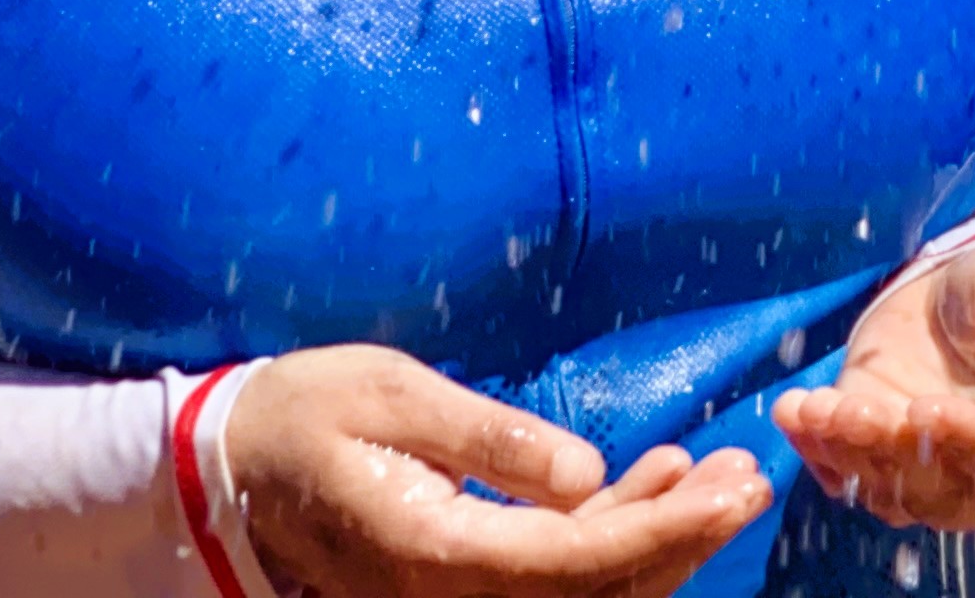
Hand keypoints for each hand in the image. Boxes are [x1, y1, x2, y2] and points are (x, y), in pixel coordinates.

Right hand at [226, 345, 771, 597]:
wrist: (225, 465)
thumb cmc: (304, 413)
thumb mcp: (394, 397)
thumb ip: (490, 441)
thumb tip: (586, 479)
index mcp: (431, 554)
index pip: (574, 564)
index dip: (665, 533)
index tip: (735, 492)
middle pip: (591, 593)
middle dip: (682, 541)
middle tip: (750, 477)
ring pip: (579, 594)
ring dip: (656, 539)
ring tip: (714, 469)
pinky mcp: (455, 585)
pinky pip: (549, 580)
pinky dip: (611, 536)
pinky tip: (653, 478)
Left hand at [773, 236, 974, 534]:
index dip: (970, 441)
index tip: (927, 411)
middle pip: (941, 487)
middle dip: (892, 452)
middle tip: (857, 409)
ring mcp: (931, 463)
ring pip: (887, 486)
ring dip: (847, 451)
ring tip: (816, 408)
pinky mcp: (880, 445)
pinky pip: (845, 467)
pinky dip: (816, 446)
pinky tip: (796, 411)